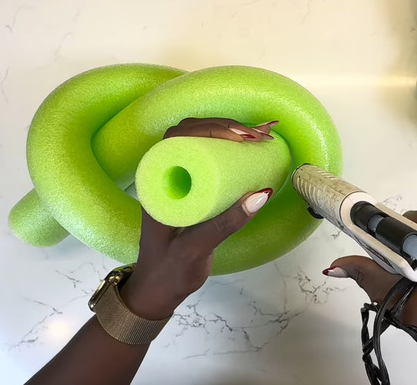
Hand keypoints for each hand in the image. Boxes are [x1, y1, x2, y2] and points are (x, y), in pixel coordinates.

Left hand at [121, 118, 277, 319]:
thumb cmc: (168, 270)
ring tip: (260, 138)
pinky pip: (211, 160)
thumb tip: (261, 194)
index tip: (240, 137)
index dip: (210, 128)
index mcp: (155, 182)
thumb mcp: (196, 248)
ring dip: (231, 135)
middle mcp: (164, 175)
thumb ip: (226, 224)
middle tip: (257, 136)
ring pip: (203, 144)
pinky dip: (232, 150)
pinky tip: (253, 149)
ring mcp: (180, 182)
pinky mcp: (195, 190)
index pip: (178, 137)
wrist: (157, 290)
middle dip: (227, 127)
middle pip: (193, 133)